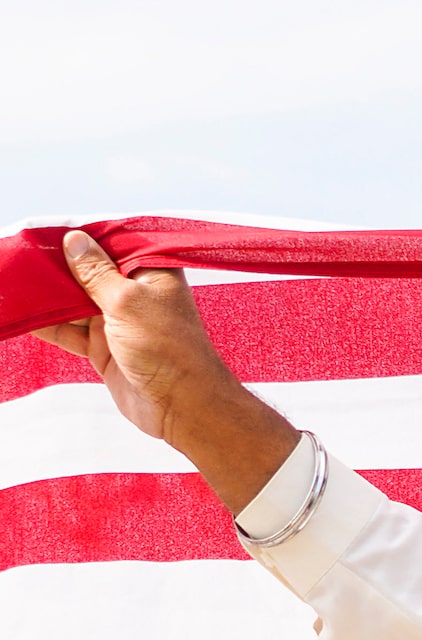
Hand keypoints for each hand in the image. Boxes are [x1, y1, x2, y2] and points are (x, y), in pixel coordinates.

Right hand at [29, 231, 298, 510]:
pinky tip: (21, 311)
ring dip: (46, 294)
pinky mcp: (104, 348)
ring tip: (13, 277)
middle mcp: (135, 293)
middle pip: (87, 271)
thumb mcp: (127, 300)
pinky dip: (46, 323)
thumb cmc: (167, 349)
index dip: (79, 235)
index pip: (111, 243)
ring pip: (73, 301)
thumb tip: (74, 240)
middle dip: (54, 264)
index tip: (43, 229)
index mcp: (152, 272)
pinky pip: (69, 330)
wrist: (183, 408)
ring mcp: (118, 321)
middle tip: (18, 252)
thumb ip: (96, 272)